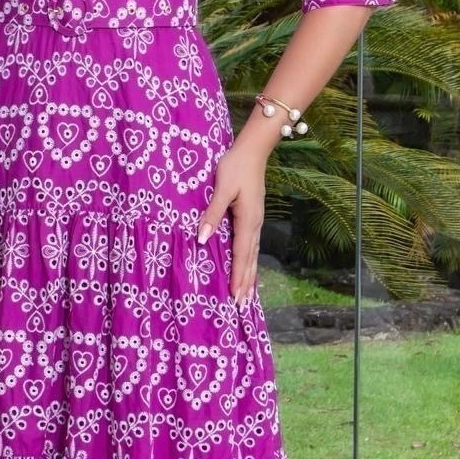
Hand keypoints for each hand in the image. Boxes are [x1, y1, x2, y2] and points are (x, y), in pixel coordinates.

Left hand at [196, 142, 267, 305]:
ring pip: (253, 254)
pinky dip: (250, 262)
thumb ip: (212, 214)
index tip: (235, 297)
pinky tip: (248, 267)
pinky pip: (252, 246)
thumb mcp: (221, 189)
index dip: (238, 277)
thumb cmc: (235, 167)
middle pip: (250, 260)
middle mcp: (255, 225)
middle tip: (242, 307)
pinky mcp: (253, 217)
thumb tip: (202, 239)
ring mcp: (256, 221)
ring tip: (248, 295)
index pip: (241, 255)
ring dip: (250, 275)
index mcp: (248, 221)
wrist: (252, 151)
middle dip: (246, 283)